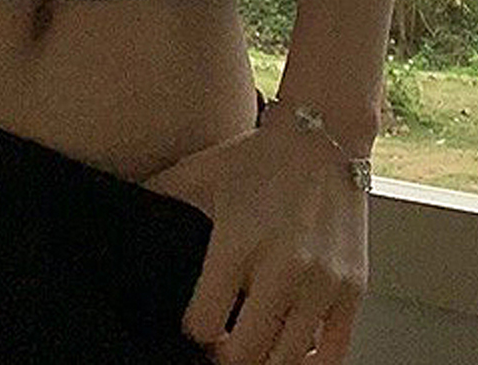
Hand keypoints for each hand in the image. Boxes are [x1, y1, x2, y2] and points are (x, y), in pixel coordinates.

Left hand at [138, 119, 367, 363]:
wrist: (324, 136)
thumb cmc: (261, 157)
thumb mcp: (201, 171)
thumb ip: (161, 194)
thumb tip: (124, 204)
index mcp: (238, 243)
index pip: (203, 323)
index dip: (193, 331)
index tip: (194, 323)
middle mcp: (281, 268)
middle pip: (243, 354)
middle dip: (224, 356)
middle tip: (220, 344)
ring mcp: (321, 283)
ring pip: (285, 361)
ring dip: (263, 360)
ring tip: (252, 345)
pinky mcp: (353, 290)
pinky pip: (333, 354)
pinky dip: (309, 362)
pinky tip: (291, 349)